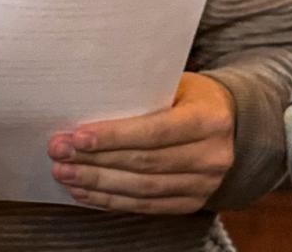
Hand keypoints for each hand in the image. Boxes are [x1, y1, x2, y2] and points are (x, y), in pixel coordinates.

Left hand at [48, 72, 235, 213]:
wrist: (232, 122)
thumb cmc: (194, 97)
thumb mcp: (178, 84)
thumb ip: (144, 95)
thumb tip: (90, 104)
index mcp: (210, 119)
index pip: (156, 132)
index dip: (115, 137)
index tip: (78, 136)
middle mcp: (212, 155)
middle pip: (144, 163)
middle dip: (96, 159)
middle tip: (59, 153)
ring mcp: (204, 184)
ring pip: (141, 189)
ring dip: (98, 183)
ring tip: (66, 173)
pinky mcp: (191, 203)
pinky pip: (145, 206)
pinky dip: (111, 200)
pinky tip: (86, 191)